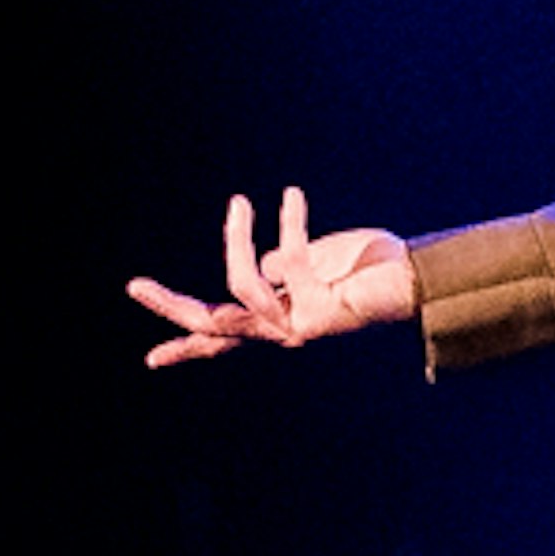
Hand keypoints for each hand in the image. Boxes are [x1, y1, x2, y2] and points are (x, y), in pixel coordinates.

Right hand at [127, 189, 419, 364]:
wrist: (420, 276)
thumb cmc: (370, 267)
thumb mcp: (313, 261)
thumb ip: (281, 266)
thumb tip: (258, 262)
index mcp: (279, 320)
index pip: (224, 338)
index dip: (185, 347)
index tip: (150, 359)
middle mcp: (285, 331)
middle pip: (212, 328)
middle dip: (171, 307)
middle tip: (133, 284)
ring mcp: (301, 327)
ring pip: (240, 284)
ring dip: (235, 238)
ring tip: (241, 202)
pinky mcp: (320, 313)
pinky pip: (287, 257)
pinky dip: (288, 221)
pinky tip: (293, 196)